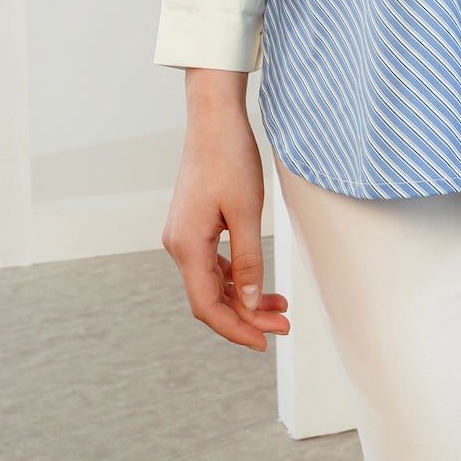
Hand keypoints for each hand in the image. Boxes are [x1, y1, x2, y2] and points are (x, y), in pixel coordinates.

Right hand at [161, 78, 290, 351]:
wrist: (214, 118)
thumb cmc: (229, 157)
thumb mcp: (246, 211)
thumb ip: (248, 259)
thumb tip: (249, 301)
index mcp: (187, 246)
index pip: (207, 306)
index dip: (235, 329)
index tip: (264, 342)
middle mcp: (179, 245)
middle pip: (209, 298)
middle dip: (245, 316)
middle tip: (282, 324)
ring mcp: (184, 235)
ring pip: (212, 282)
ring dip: (243, 297)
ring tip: (278, 305)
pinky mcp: (193, 224)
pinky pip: (212, 263)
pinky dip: (235, 276)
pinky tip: (258, 281)